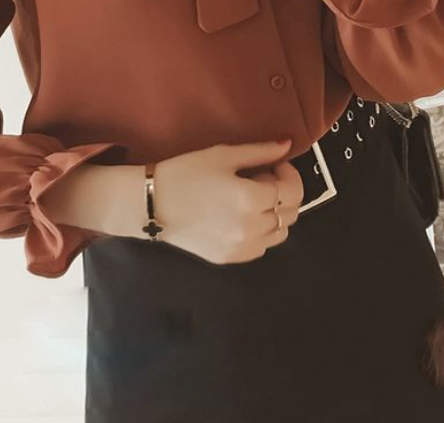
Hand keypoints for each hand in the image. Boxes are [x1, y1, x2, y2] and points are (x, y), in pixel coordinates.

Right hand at [154, 140, 303, 264]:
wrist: (151, 204)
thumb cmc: (184, 174)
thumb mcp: (223, 155)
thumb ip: (260, 151)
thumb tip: (287, 145)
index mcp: (251, 199)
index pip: (291, 189)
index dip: (288, 174)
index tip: (276, 165)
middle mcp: (251, 227)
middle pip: (290, 212)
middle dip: (284, 193)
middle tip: (261, 180)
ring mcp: (242, 247)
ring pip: (280, 233)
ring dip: (275, 215)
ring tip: (252, 201)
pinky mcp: (231, 258)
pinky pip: (262, 247)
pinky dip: (261, 233)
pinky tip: (242, 218)